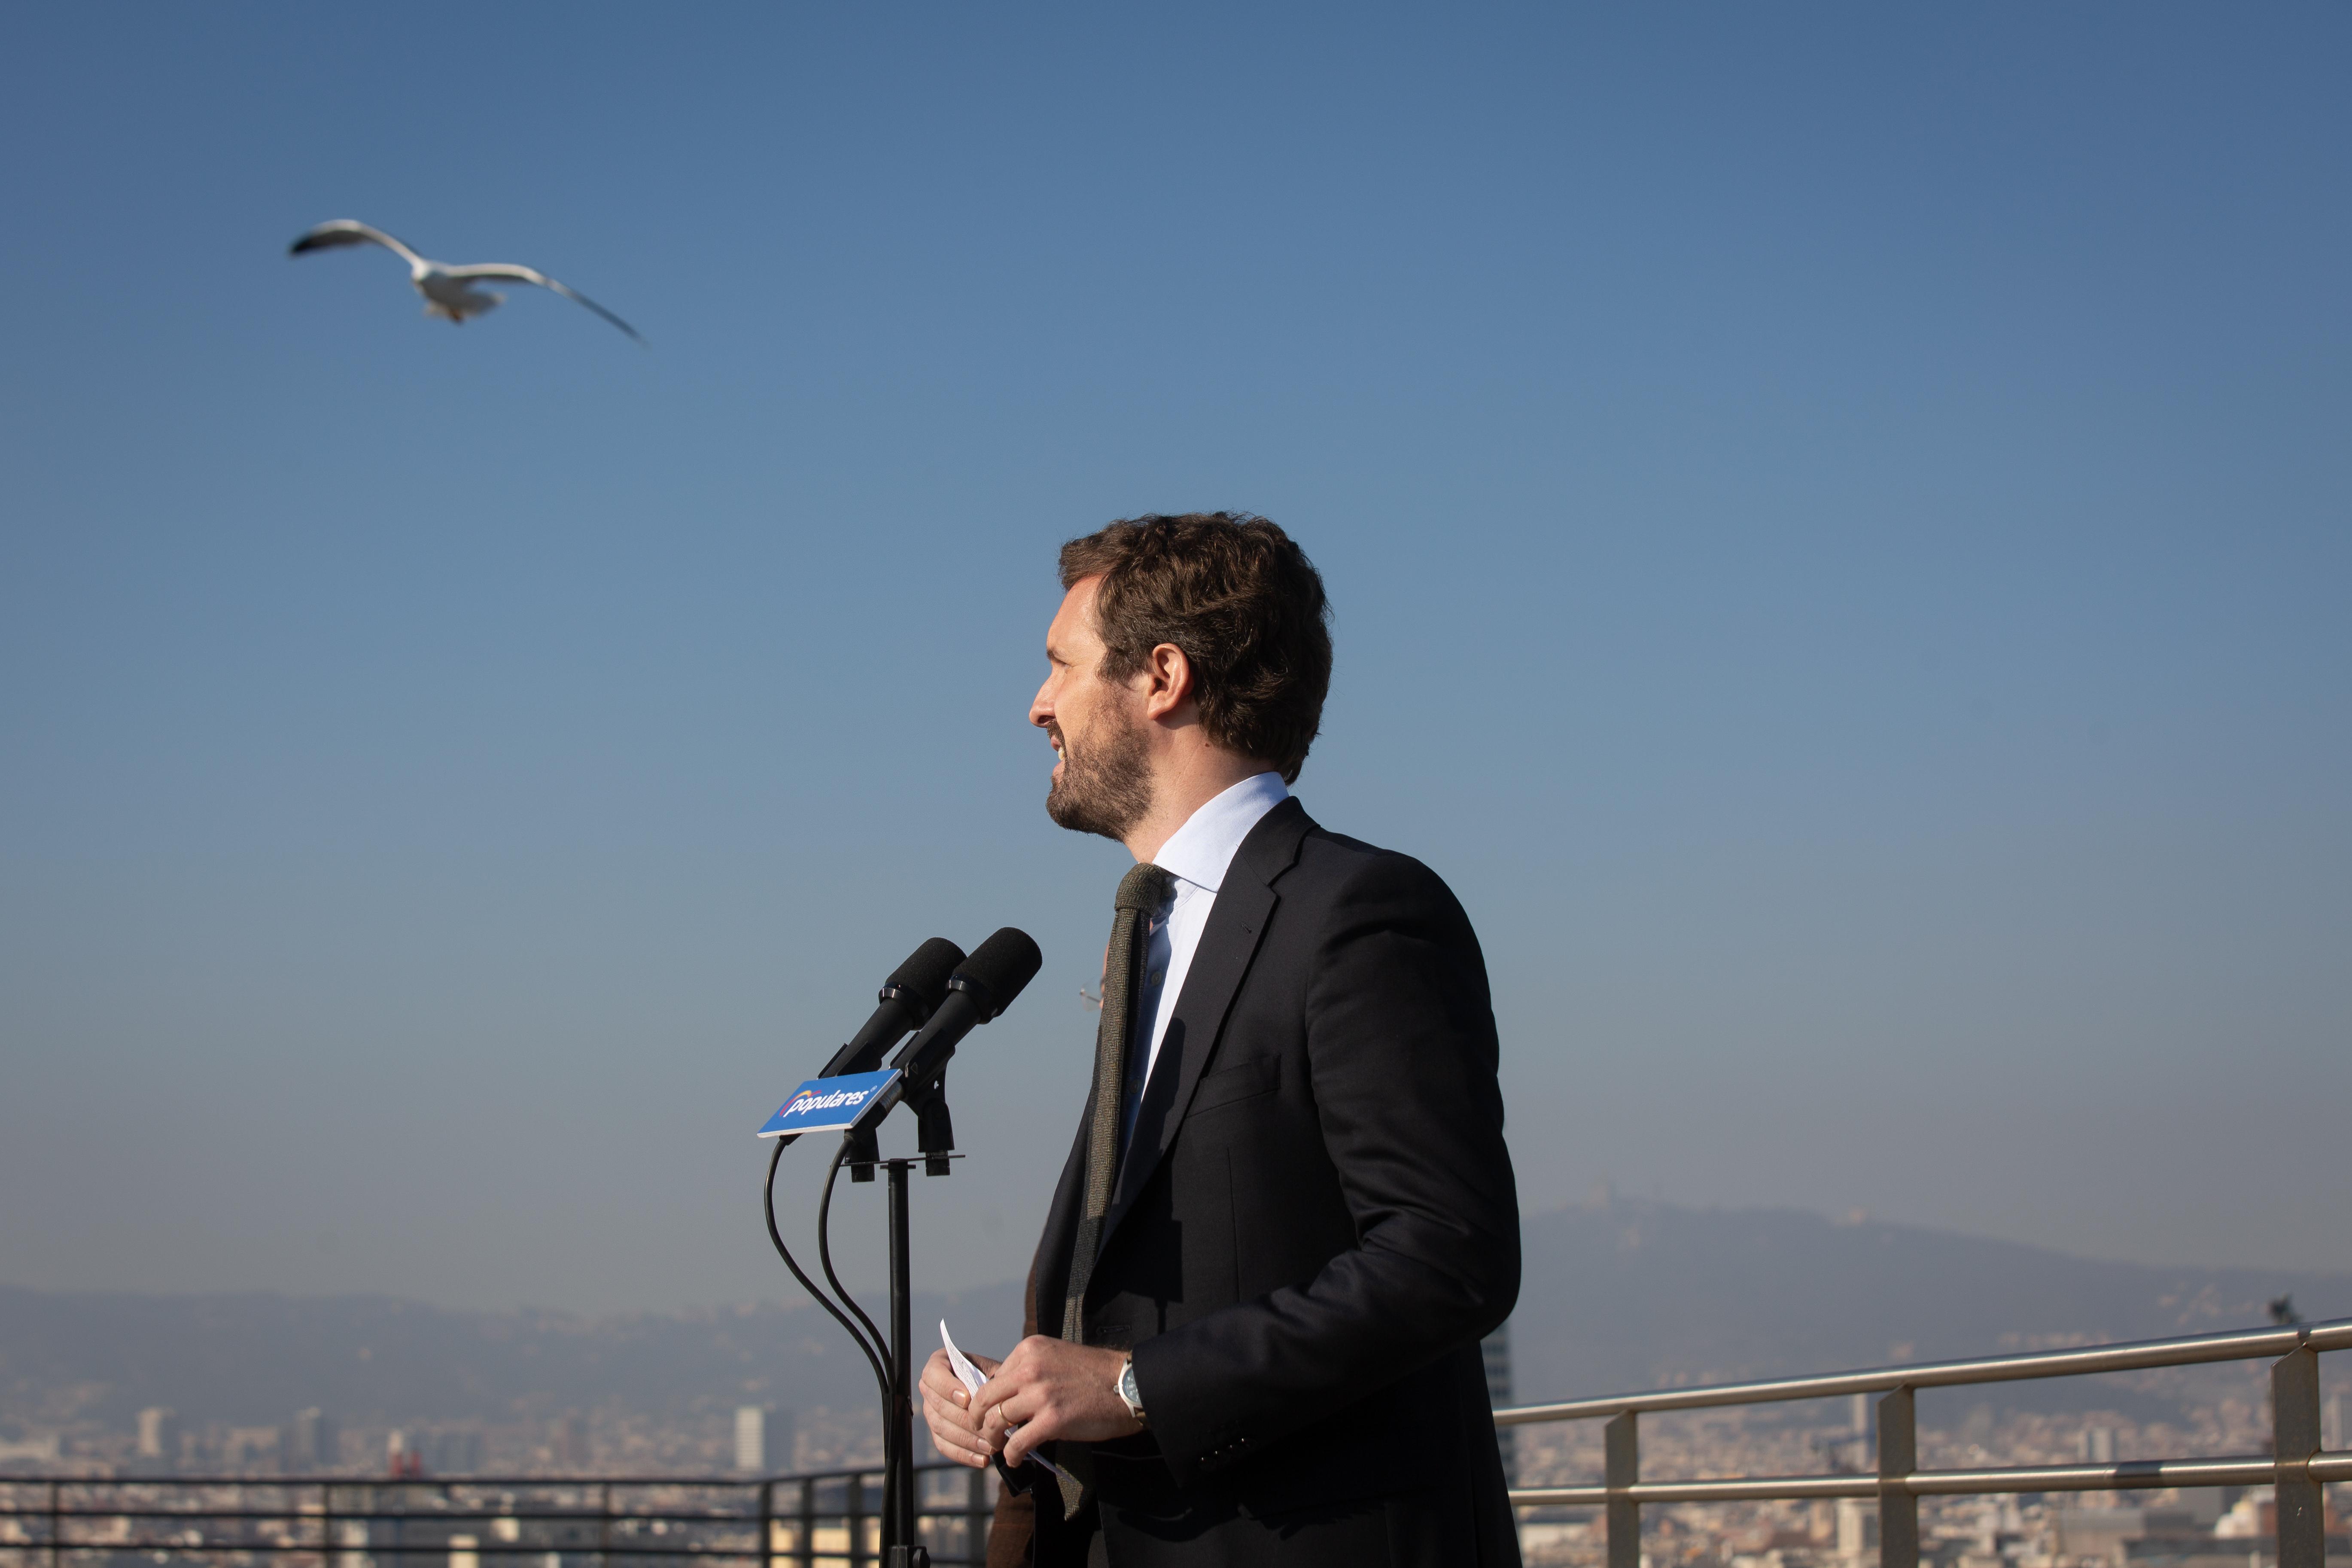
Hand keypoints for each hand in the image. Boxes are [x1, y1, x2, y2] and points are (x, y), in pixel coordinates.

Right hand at [918, 1347, 1002, 1468]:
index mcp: (939, 1364)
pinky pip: (945, 1446)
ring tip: (990, 1446)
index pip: (933, 1375)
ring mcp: (931, 1411)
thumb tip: (983, 1397)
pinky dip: (964, 1454)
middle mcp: (929, 1387)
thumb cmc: (998, 1377)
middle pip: (938, 1406)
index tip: (968, 1400)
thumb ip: (987, 1380)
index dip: (948, 1388)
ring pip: (941, 1428)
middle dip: (964, 1420)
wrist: (1000, 1392)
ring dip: (967, 1440)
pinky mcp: (937, 1432)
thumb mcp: (995, 1371)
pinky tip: (983, 1459)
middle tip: (987, 1429)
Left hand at [970, 1336, 1141, 1467]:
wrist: (1127, 1386)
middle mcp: (1030, 1368)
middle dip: (977, 1418)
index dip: (988, 1399)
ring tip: (998, 1446)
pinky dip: (1011, 1455)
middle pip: (985, 1398)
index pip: (994, 1377)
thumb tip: (1007, 1395)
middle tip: (982, 1430)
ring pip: (995, 1420)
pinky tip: (1015, 1460)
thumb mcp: (1056, 1357)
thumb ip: (1031, 1369)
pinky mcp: (1052, 1420)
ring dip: (992, 1438)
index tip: (990, 1412)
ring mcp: (1040, 1394)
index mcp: (1030, 1349)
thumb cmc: (1095, 1374)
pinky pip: (1017, 1443)